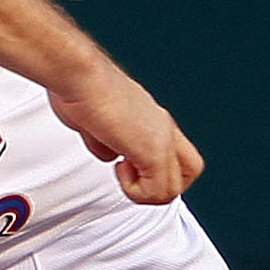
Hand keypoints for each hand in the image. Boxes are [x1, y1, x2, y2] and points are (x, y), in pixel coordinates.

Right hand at [46, 65, 202, 204]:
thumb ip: (106, 140)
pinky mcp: (153, 150)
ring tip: (122, 172)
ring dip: (144, 192)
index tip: (127, 166)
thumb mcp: (94, 120)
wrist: (82, 77)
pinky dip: (136, 190)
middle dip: (159, 187)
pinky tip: (119, 168)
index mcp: (151, 118)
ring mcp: (161, 138)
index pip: (175, 153)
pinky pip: (158, 191)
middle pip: (189, 172)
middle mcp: (162, 127)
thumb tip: (107, 153)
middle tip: (132, 178)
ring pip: (175, 188)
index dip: (155, 171)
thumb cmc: (80, 88)